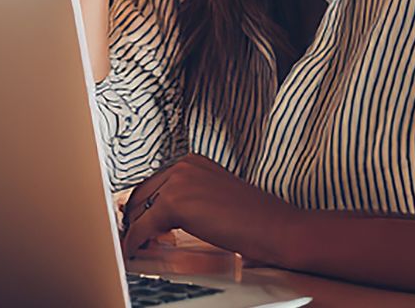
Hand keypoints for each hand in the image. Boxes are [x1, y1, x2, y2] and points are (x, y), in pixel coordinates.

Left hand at [119, 154, 301, 264]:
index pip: (155, 183)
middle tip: (137, 240)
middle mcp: (183, 165)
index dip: (145, 207)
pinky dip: (135, 242)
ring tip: (138, 248)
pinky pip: (142, 226)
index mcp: (194, 162)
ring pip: (139, 209)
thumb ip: (191, 203)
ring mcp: (178, 180)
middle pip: (142, 193)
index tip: (142, 225)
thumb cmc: (258, 222)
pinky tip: (134, 252)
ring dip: (134, 230)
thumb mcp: (216, 201)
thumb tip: (162, 222)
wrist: (280, 230)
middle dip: (136, 218)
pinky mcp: (174, 201)